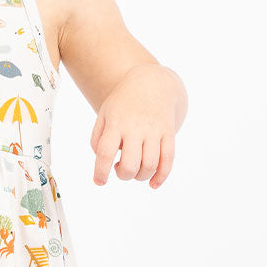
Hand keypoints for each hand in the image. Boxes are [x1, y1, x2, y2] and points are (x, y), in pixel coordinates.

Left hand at [90, 64, 178, 187]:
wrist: (152, 83)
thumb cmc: (123, 103)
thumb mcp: (104, 114)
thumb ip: (97, 138)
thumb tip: (102, 161)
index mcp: (116, 123)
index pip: (105, 152)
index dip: (101, 171)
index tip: (99, 181)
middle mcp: (135, 128)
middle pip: (130, 164)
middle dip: (123, 175)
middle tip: (119, 169)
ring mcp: (154, 131)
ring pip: (150, 165)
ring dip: (140, 176)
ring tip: (134, 169)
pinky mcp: (169, 133)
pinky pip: (168, 160)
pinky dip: (161, 176)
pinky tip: (153, 184)